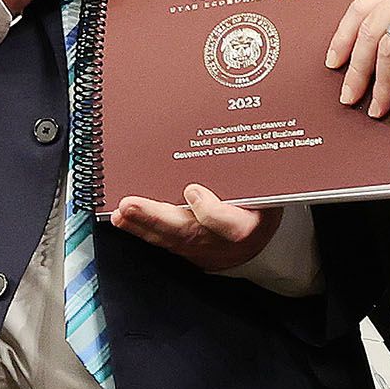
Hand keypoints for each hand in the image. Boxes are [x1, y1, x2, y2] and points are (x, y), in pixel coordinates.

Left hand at [110, 183, 283, 271]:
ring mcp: (205, 250)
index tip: (192, 190)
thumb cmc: (262, 204)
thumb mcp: (268, 188)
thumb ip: (252, 173)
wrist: (258, 240)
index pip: (230, 225)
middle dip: (156, 218)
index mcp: (251, 225)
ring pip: (170, 239)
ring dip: (142, 225)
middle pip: (189, 232)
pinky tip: (124, 220)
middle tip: (130, 205)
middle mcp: (225, 242)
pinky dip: (142, 230)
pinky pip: (164, 242)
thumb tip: (234, 136)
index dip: (210, 211)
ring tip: (120, 212)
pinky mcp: (188, 252)